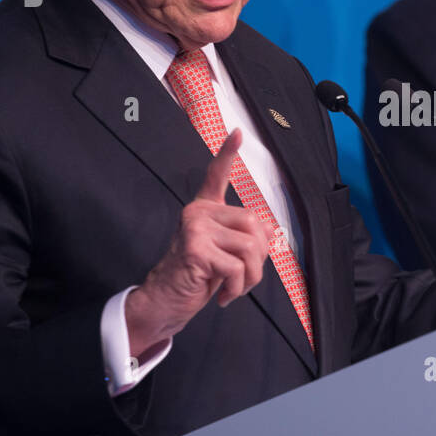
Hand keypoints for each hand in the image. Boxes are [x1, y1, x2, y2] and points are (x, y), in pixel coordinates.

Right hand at [124, 129, 274, 356]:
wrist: (166, 303)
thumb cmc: (196, 279)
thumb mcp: (225, 255)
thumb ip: (244, 239)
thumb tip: (269, 231)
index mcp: (204, 211)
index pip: (216, 177)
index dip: (227, 154)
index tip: (237, 132)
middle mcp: (197, 213)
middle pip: (254, 225)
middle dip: (260, 258)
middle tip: (243, 278)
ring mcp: (195, 228)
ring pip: (250, 248)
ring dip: (250, 278)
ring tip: (232, 288)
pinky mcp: (196, 248)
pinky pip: (237, 267)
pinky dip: (237, 289)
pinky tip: (222, 295)